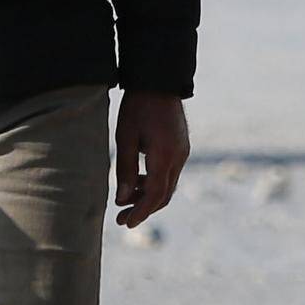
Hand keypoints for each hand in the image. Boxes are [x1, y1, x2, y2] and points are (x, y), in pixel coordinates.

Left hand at [114, 91, 189, 228]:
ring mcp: (182, 152)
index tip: (126, 223)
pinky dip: (155, 183)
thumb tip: (122, 199)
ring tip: (125, 200)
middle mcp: (179, 157)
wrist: (159, 81)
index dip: (140, 212)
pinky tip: (138, 182)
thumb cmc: (138, 107)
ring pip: (168, 185)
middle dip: (143, 209)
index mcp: (165, 155)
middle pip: (164, 195)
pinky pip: (170, 174)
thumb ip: (126, 170)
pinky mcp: (181, 147)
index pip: (155, 195)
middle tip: (121, 218)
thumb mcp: (125, 137)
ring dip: (148, 197)